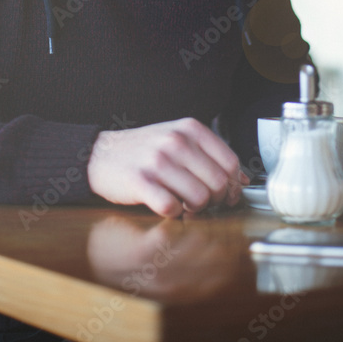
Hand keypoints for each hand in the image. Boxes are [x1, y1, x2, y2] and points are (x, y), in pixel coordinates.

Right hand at [86, 117, 248, 217]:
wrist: (100, 154)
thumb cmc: (143, 150)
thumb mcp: (178, 140)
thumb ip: (209, 155)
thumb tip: (242, 179)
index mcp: (189, 128)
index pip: (230, 162)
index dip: (232, 185)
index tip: (226, 194)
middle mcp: (175, 141)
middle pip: (218, 183)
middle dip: (215, 200)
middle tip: (202, 202)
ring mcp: (158, 161)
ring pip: (199, 198)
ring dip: (194, 209)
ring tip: (183, 204)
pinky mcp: (141, 181)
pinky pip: (172, 208)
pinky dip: (173, 213)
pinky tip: (166, 205)